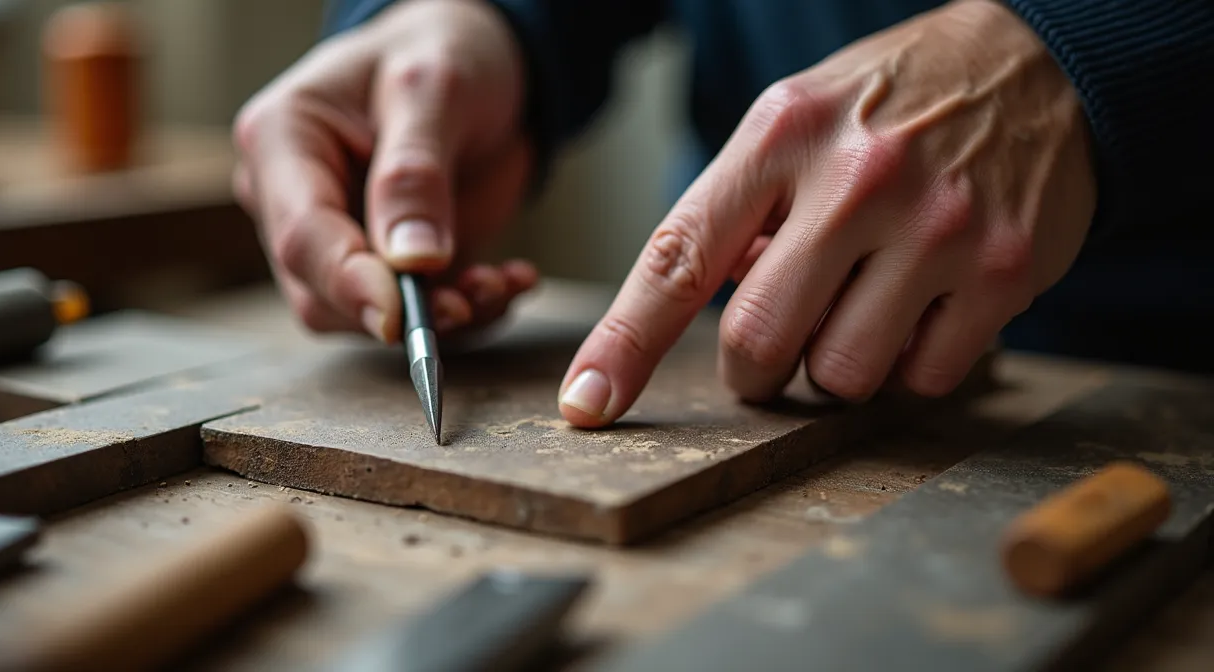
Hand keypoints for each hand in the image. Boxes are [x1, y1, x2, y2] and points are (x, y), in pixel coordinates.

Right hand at [233, 0, 537, 342]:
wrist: (480, 60)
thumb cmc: (443, 50)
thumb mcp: (435, 90)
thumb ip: (416, 172)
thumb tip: (411, 262)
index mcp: (282, 140)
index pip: (303, 235)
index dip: (350, 283)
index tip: (402, 315)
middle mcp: (294, 198)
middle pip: (321, 292)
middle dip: (400, 310)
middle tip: (475, 298)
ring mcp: (339, 235)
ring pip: (367, 316)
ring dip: (442, 317)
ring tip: (501, 283)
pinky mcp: (386, 264)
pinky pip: (417, 313)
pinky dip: (468, 310)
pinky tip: (510, 280)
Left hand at [558, 0, 1095, 425]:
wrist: (1041, 64)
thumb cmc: (891, 106)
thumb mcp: (797, 121)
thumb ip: (740, 210)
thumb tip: (699, 308)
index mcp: (781, 135)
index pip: (677, 258)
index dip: (624, 344)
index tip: (586, 404)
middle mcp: (856, 178)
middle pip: (757, 342)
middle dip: (755, 369)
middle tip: (776, 345)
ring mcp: (935, 226)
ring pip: (841, 374)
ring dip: (837, 364)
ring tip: (865, 302)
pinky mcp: (1002, 271)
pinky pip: (923, 378)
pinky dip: (912, 361)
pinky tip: (926, 302)